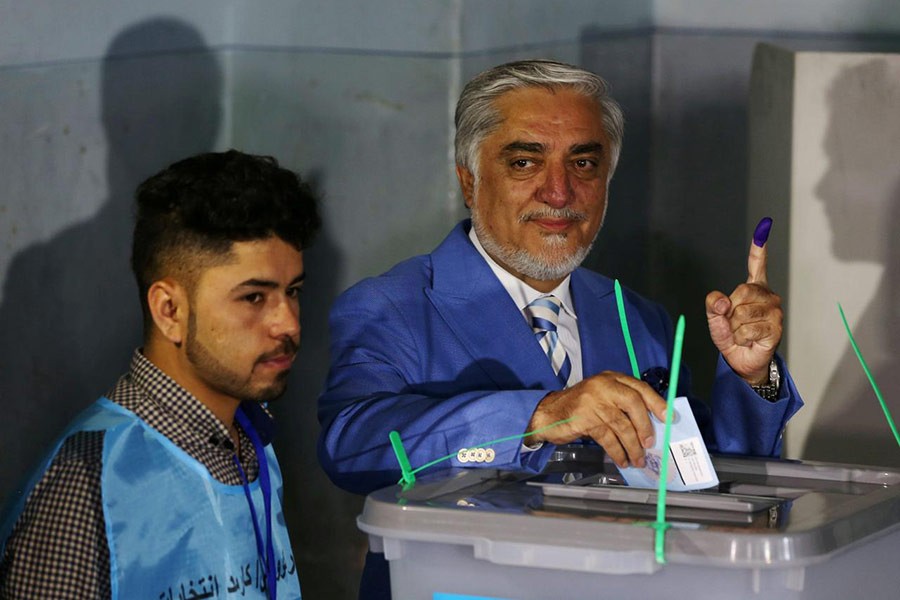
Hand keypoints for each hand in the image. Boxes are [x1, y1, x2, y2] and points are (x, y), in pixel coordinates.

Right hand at [526, 371, 667, 467]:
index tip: (669, 418)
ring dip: (632, 445)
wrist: (548, 413)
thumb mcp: (602, 397)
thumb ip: (622, 404)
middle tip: (650, 444)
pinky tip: (622, 459)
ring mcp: (593, 401)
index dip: (657, 403)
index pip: (639, 388)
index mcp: (611, 378)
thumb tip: (651, 425)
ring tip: (638, 459)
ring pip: (621, 424)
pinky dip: (617, 451)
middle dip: (645, 426)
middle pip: (633, 403)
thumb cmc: (580, 407)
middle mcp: (603, 386)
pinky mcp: (584, 418)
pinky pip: (607, 437)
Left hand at [706, 217, 782, 384]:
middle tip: (733, 324)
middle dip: (729, 312)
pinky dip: (741, 338)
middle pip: (740, 293)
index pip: (757, 264)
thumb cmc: (730, 336)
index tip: (764, 226)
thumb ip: (713, 306)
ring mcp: (774, 311)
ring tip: (740, 333)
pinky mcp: (776, 328)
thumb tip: (723, 301)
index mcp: (753, 289)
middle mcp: (767, 296)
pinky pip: (748, 329)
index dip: (759, 247)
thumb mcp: (715, 319)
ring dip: (734, 328)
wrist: (742, 360)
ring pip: (742, 314)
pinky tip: (748, 341)